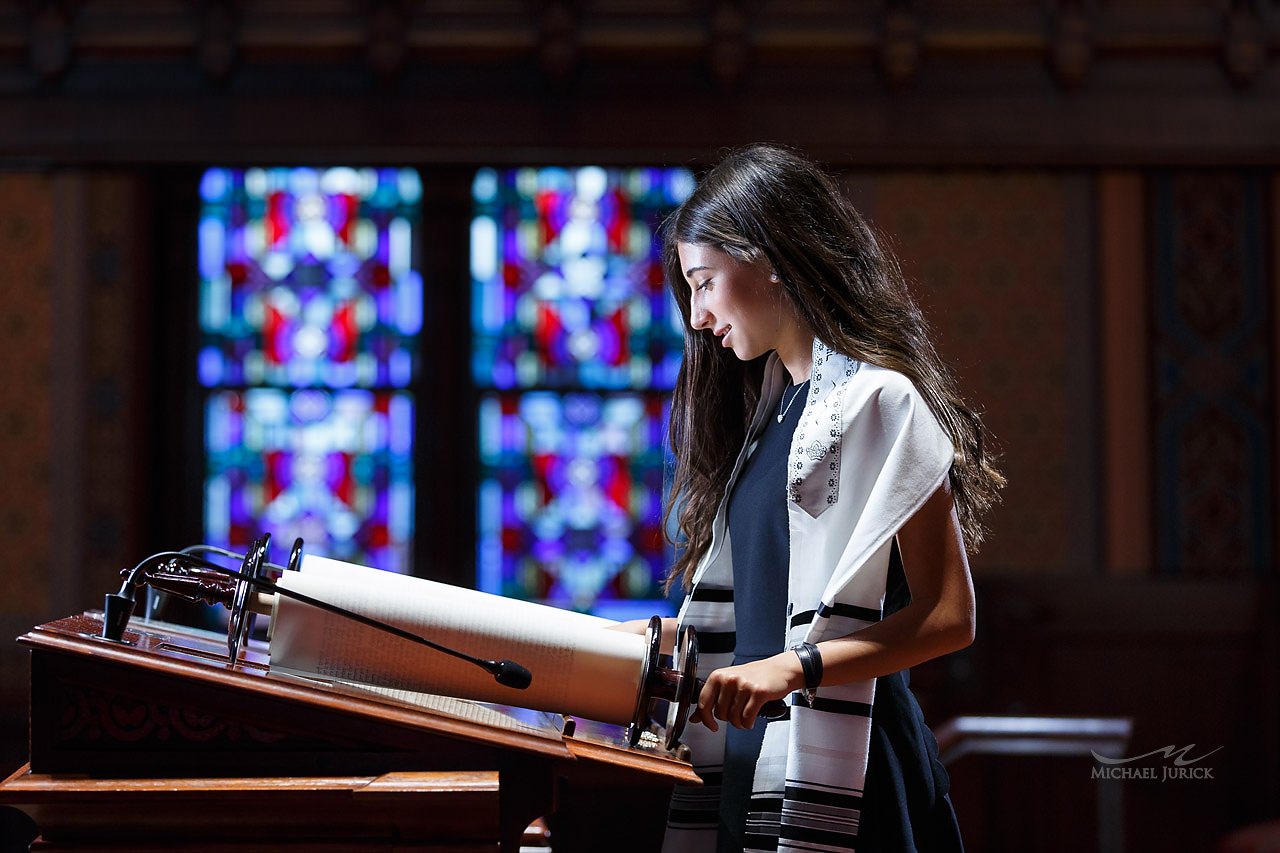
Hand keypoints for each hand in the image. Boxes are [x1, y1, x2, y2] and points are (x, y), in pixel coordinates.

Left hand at [690, 652, 804, 731]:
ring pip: (734, 718)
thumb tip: (695, 718)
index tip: (712, 726)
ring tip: (745, 716)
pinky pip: (747, 718)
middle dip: (729, 719)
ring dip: (740, 723)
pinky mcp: (758, 693)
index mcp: (718, 676)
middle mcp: (729, 679)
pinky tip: (751, 719)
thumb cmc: (754, 676)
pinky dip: (749, 723)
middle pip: (720, 714)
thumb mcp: (728, 684)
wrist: (779, 669)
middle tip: (737, 713)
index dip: (706, 719)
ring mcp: (743, 685)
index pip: (703, 703)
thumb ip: (711, 700)